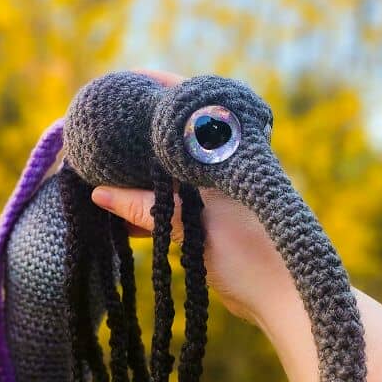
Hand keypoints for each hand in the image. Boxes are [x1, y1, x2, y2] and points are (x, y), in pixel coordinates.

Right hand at [90, 70, 297, 338]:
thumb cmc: (249, 254)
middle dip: (136, 138)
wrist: (283, 298)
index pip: (188, 106)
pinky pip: (169, 206)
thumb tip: (99, 193)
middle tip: (100, 131)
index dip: (157, 89)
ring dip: (137, 177)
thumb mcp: (193, 226)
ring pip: (167, 175)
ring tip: (100, 171)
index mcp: (224, 155)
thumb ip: (147, 209)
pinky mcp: (209, 222)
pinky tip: (118, 213)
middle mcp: (219, 167)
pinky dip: (146, 207)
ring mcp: (214, 194)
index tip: (122, 83)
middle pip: (171, 140)